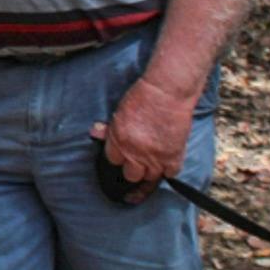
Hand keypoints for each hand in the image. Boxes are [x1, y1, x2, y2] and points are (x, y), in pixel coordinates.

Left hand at [92, 70, 197, 187]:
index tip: (125, 154)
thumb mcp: (120, 112)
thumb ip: (110, 129)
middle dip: (135, 168)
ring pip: (151, 177)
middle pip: (131, 175)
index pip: (113, 160)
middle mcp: (135, 152)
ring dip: (152, 170)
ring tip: (154, 161)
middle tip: (140, 161)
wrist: (167, 91)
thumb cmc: (143, 97)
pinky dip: (169, 169)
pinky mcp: (174, 156)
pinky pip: (170, 174)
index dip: (120, 157)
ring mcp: (155, 156)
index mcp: (119, 140)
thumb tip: (96, 133)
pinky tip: (167, 160)